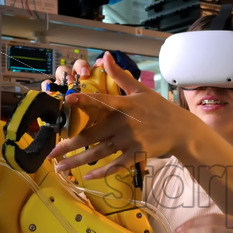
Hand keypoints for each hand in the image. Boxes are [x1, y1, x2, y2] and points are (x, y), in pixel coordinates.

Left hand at [46, 51, 198, 177]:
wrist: (182, 130)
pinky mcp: (138, 154)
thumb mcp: (140, 89)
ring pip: (100, 152)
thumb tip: (105, 56)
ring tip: (61, 168)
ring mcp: (131, 141)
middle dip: (69, 145)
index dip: (85, 100)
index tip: (69, 99)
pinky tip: (89, 176)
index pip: (101, 101)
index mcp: (124, 106)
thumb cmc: (159, 108)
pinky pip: (117, 165)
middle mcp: (124, 124)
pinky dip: (104, 172)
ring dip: (79, 161)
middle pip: (92, 135)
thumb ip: (119, 76)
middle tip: (51, 153)